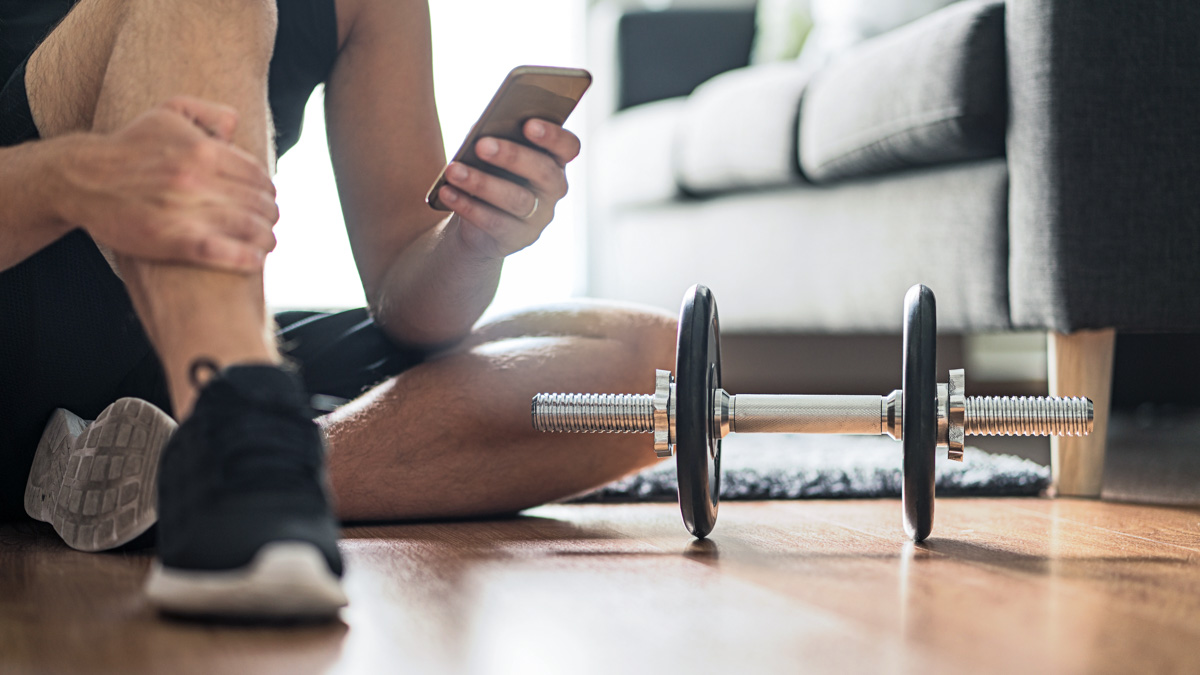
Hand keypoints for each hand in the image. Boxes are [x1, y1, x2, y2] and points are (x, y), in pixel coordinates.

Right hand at [56, 96, 277, 271]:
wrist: (81, 179)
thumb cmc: (129, 147)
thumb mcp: (166, 114)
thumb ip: (207, 113)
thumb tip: (236, 124)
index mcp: (202, 150)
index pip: (256, 174)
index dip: (268, 189)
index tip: (268, 198)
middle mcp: (196, 179)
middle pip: (256, 202)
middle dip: (270, 214)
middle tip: (271, 222)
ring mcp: (185, 211)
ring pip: (247, 227)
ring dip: (265, 237)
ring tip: (267, 242)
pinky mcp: (172, 240)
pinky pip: (223, 252)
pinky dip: (246, 258)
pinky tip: (255, 260)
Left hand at [436, 119, 580, 259]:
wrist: (478, 219)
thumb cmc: (489, 171)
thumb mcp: (493, 151)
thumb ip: (495, 136)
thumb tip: (481, 131)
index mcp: (555, 159)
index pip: (568, 146)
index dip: (553, 136)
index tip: (528, 124)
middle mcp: (554, 189)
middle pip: (543, 172)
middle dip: (512, 156)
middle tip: (481, 145)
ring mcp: (540, 217)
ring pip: (517, 200)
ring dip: (482, 183)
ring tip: (453, 170)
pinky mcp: (518, 239)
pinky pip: (495, 223)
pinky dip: (468, 206)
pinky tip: (447, 193)